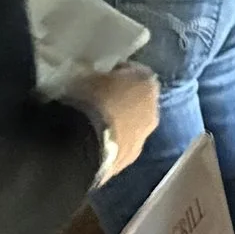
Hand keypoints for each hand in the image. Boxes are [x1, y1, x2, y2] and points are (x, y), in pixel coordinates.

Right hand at [80, 67, 158, 182]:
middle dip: (123, 102)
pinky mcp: (127, 161)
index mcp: (147, 83)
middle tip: (99, 103)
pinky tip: (92, 145)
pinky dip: (110, 145)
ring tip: (94, 127)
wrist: (81, 144)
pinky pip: (120, 147)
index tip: (103, 76)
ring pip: (132, 128)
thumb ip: (102, 77)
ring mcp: (143, 139)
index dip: (119, 73)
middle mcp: (153, 111)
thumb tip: (100, 80)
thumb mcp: (90, 75)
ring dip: (119, 126)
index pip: (136, 72)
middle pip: (139, 102)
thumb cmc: (86, 99)